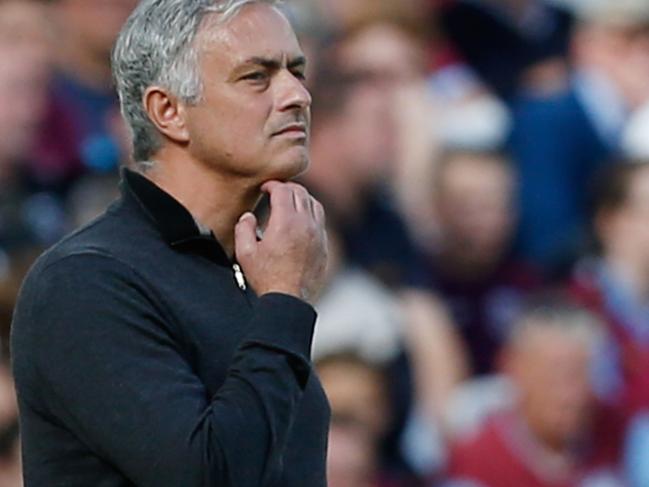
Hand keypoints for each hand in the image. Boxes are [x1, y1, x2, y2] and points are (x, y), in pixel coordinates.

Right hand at [235, 181, 326, 303]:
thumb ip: (244, 228)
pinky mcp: (324, 246)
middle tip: (276, 191)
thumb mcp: (245, 253)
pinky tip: (300, 221)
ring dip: (302, 198)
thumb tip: (249, 216)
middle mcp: (305, 224)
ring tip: (290, 202)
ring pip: (314, 204)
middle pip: (301, 192)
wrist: (289, 300)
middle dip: (287, 188)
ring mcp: (318, 235)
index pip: (283, 190)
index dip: (272, 185)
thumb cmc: (266, 278)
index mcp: (286, 222)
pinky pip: (320, 221)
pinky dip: (311, 214)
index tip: (265, 188)